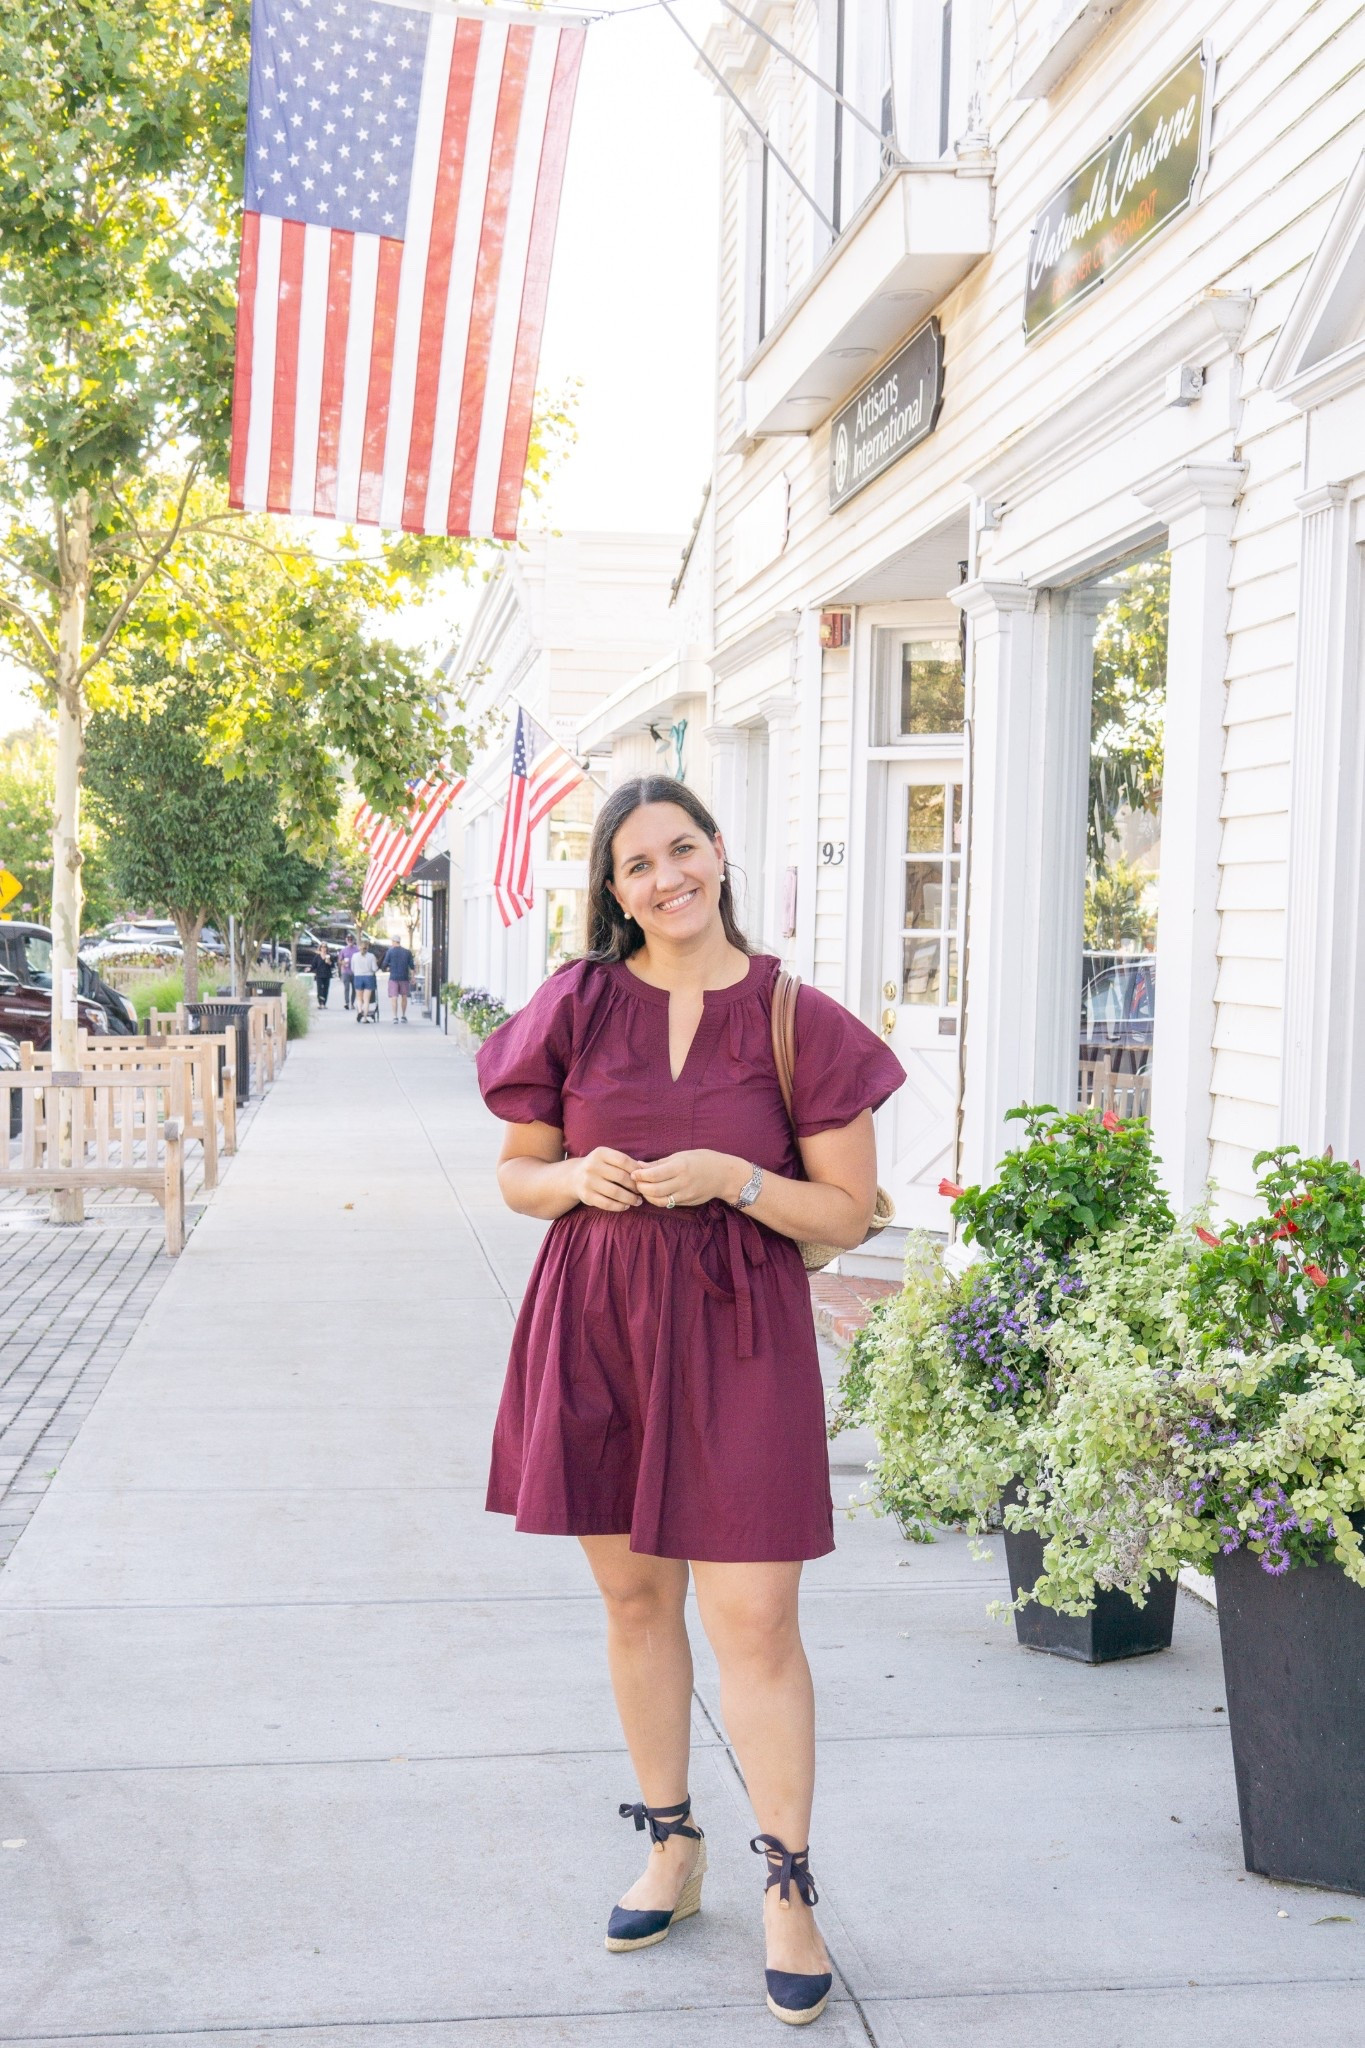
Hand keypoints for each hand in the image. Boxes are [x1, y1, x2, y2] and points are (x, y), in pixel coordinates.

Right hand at [569, 1147, 643, 1211]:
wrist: (574, 1177)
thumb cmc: (599, 1167)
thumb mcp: (607, 1158)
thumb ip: (624, 1162)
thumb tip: (645, 1170)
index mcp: (600, 1153)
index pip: (623, 1160)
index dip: (636, 1170)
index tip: (643, 1177)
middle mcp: (592, 1166)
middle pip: (621, 1177)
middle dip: (635, 1186)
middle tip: (642, 1192)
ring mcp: (588, 1181)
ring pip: (615, 1192)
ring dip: (630, 1199)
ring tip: (637, 1201)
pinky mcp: (586, 1196)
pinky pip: (607, 1203)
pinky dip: (619, 1206)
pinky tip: (626, 1206)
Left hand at [632, 1150, 746, 1208]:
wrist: (724, 1175)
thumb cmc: (703, 1160)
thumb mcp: (682, 1155)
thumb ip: (660, 1163)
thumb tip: (640, 1166)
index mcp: (681, 1167)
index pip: (654, 1175)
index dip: (640, 1175)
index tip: (633, 1172)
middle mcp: (683, 1182)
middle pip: (654, 1190)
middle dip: (641, 1187)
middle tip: (635, 1182)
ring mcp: (686, 1195)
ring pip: (659, 1201)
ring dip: (648, 1196)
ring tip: (643, 1189)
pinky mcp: (688, 1203)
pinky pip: (668, 1204)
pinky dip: (658, 1200)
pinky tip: (654, 1193)